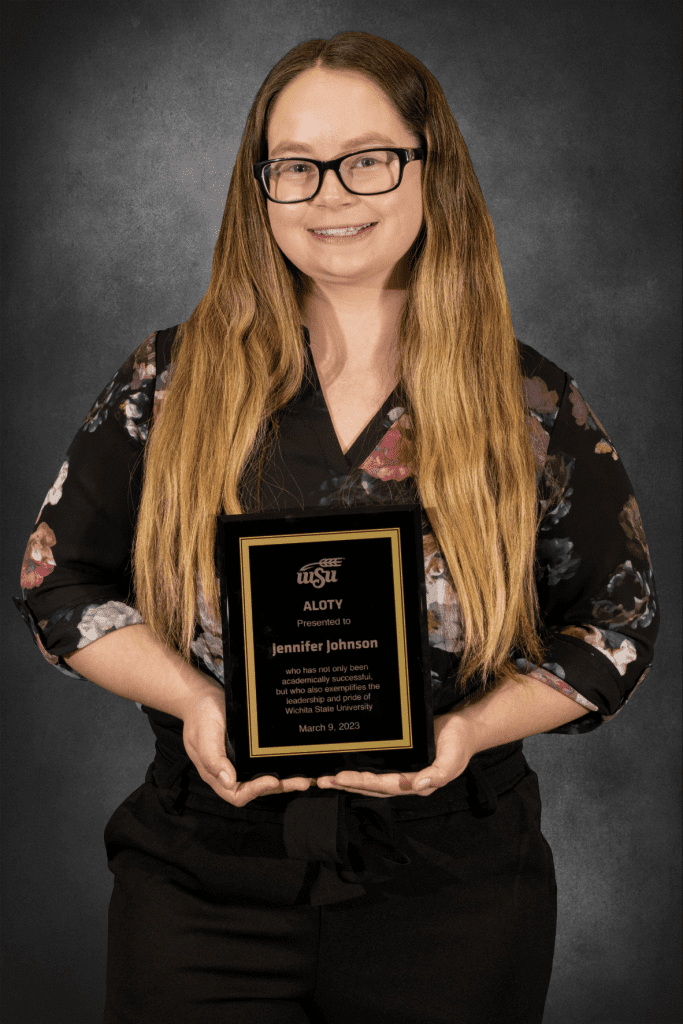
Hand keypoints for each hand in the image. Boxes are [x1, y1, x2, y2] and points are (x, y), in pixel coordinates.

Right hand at [181, 685, 312, 806]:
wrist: (202, 698)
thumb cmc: (200, 716)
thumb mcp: (204, 735)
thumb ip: (213, 759)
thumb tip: (228, 781)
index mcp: (217, 774)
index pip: (237, 793)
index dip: (256, 790)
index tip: (272, 780)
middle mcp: (232, 772)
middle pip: (258, 789)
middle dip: (280, 787)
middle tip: (302, 781)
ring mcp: (243, 762)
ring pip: (266, 777)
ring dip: (286, 779)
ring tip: (306, 777)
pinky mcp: (251, 752)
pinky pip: (267, 762)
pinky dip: (282, 765)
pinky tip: (296, 761)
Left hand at [315, 711, 477, 797]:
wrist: (465, 730)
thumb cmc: (459, 745)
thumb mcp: (452, 760)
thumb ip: (437, 775)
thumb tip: (416, 786)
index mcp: (416, 784)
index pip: (383, 785)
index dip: (361, 783)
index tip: (340, 778)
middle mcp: (406, 781)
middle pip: (372, 786)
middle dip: (347, 784)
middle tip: (322, 780)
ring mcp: (401, 771)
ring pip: (371, 779)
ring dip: (349, 779)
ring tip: (326, 778)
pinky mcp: (399, 759)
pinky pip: (376, 765)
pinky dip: (360, 767)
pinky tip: (345, 764)